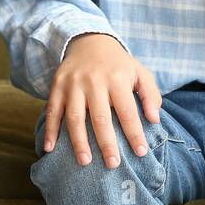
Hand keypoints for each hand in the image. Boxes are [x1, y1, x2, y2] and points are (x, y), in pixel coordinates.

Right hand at [43, 34, 161, 167]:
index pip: (127, 111)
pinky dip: (50, 130)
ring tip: (85, 162)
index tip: (141, 152)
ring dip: (79, 141)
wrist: (89, 41)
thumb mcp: (140, 72)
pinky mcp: (57, 86)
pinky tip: (49, 148)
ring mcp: (73, 84)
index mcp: (117, 78)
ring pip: (75, 116)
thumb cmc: (118, 64)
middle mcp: (94, 81)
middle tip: (113, 164)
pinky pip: (52, 110)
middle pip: (100, 117)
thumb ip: (150, 94)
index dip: (134, 133)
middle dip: (107, 143)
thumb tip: (154, 119)